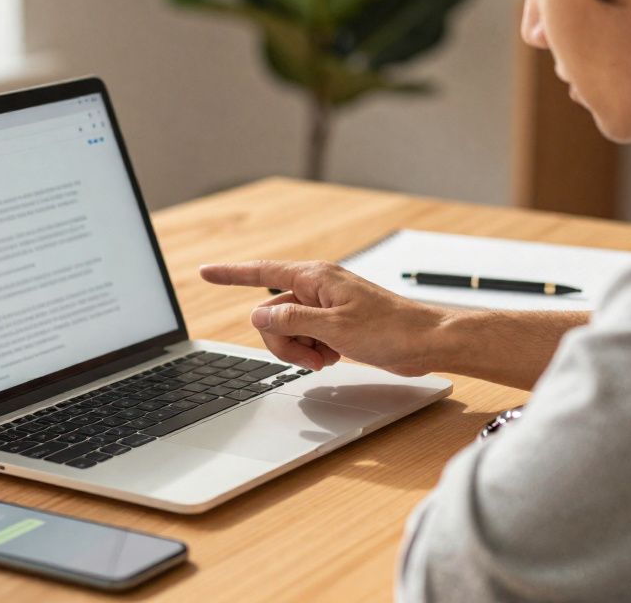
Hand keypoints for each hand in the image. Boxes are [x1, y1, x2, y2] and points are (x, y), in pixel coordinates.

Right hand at [198, 260, 448, 374]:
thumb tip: (258, 316)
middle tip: (311, 356)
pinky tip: (335, 356)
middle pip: (272, 314)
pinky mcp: (336, 324)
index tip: (204, 272)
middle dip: (283, 341)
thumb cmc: (390, 330)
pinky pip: (307, 338)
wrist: (425, 343)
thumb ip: (292, 321)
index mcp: (316, 278)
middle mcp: (317, 288)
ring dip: (300, 349)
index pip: (262, 272)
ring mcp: (326, 307)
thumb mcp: (335, 328)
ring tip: (328, 357)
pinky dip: (313, 352)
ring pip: (288, 330)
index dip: (230, 274)